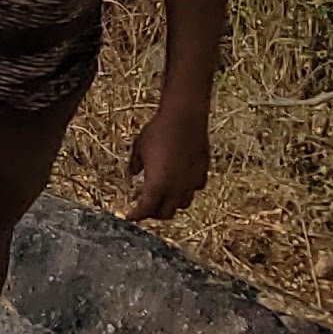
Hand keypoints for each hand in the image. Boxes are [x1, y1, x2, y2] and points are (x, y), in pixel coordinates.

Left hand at [126, 101, 210, 223]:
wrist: (184, 117)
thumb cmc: (158, 131)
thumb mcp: (139, 147)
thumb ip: (135, 164)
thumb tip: (132, 173)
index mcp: (156, 186)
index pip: (145, 210)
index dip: (136, 215)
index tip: (130, 216)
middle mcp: (175, 189)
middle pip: (165, 213)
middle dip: (153, 212)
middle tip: (145, 205)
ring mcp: (191, 182)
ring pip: (182, 204)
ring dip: (171, 203)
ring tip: (163, 194)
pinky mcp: (202, 173)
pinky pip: (194, 188)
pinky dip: (186, 189)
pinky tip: (180, 180)